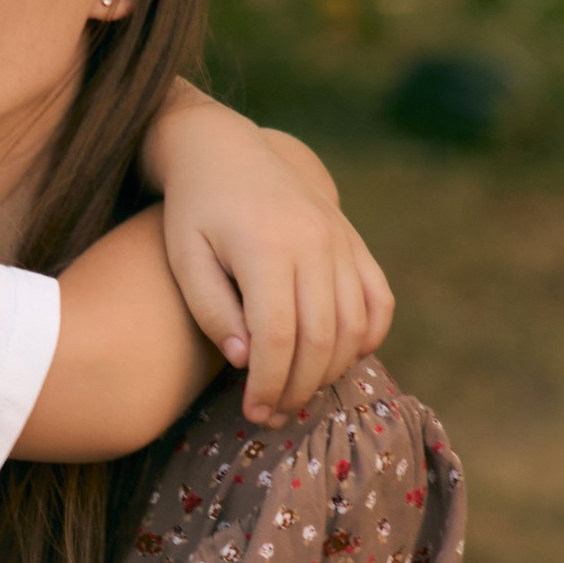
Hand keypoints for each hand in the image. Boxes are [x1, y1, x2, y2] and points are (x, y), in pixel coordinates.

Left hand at [146, 88, 393, 422]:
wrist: (225, 148)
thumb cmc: (194, 210)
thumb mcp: (185, 258)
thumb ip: (212, 312)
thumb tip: (247, 362)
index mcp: (266, 247)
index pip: (278, 337)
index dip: (269, 384)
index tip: (254, 412)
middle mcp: (313, 243)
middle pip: (320, 339)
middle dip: (298, 388)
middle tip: (273, 414)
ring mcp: (340, 240)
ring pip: (353, 326)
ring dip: (330, 372)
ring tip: (297, 393)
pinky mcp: (353, 241)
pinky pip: (379, 300)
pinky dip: (368, 337)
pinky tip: (340, 359)